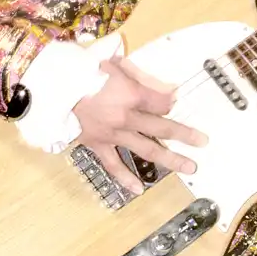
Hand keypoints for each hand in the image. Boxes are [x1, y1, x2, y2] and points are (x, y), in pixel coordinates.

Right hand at [73, 55, 206, 192]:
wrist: (53, 89)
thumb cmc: (85, 71)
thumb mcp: (116, 65)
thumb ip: (142, 79)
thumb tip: (168, 92)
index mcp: (132, 96)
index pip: (162, 104)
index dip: (170, 103)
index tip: (175, 102)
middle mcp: (126, 118)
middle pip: (161, 128)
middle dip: (184, 135)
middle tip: (203, 143)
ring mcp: (112, 134)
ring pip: (145, 149)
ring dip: (169, 159)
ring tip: (189, 167)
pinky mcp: (97, 145)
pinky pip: (113, 165)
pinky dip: (125, 178)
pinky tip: (139, 190)